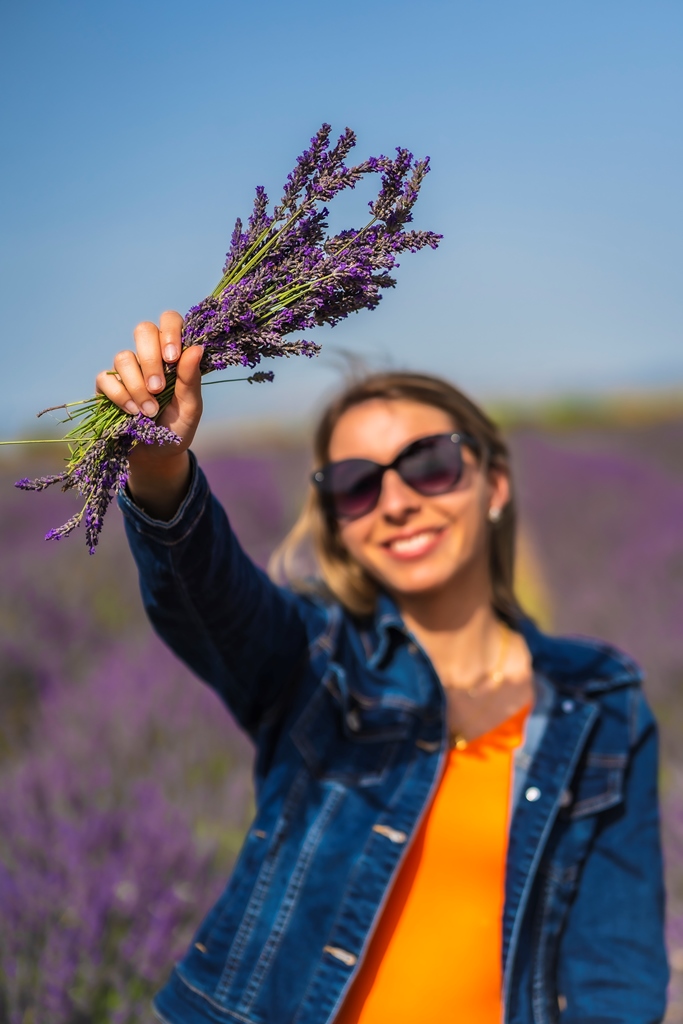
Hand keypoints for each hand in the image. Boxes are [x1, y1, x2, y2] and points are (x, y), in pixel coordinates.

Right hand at [95, 310, 203, 516]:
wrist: (155, 456)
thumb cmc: (176, 428)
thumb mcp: (191, 408)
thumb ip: (191, 379)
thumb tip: (197, 348)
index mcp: (173, 355)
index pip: (169, 321)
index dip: (170, 331)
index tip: (172, 358)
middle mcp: (149, 356)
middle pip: (143, 330)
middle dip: (150, 358)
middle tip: (159, 387)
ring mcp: (127, 370)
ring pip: (124, 357)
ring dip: (137, 386)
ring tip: (149, 411)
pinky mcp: (107, 386)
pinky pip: (106, 379)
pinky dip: (120, 396)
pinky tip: (132, 412)